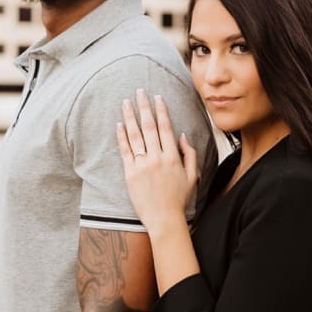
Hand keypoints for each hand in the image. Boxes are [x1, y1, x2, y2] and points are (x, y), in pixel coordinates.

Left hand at [118, 89, 198, 228]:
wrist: (164, 219)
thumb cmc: (179, 199)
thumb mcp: (192, 176)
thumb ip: (190, 154)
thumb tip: (183, 135)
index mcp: (173, 157)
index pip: (166, 127)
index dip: (161, 111)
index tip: (157, 98)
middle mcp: (158, 157)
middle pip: (149, 126)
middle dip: (144, 107)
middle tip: (139, 91)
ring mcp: (143, 165)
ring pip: (135, 135)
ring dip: (130, 116)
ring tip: (126, 103)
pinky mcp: (130, 174)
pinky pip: (125, 151)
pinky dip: (122, 136)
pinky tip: (119, 124)